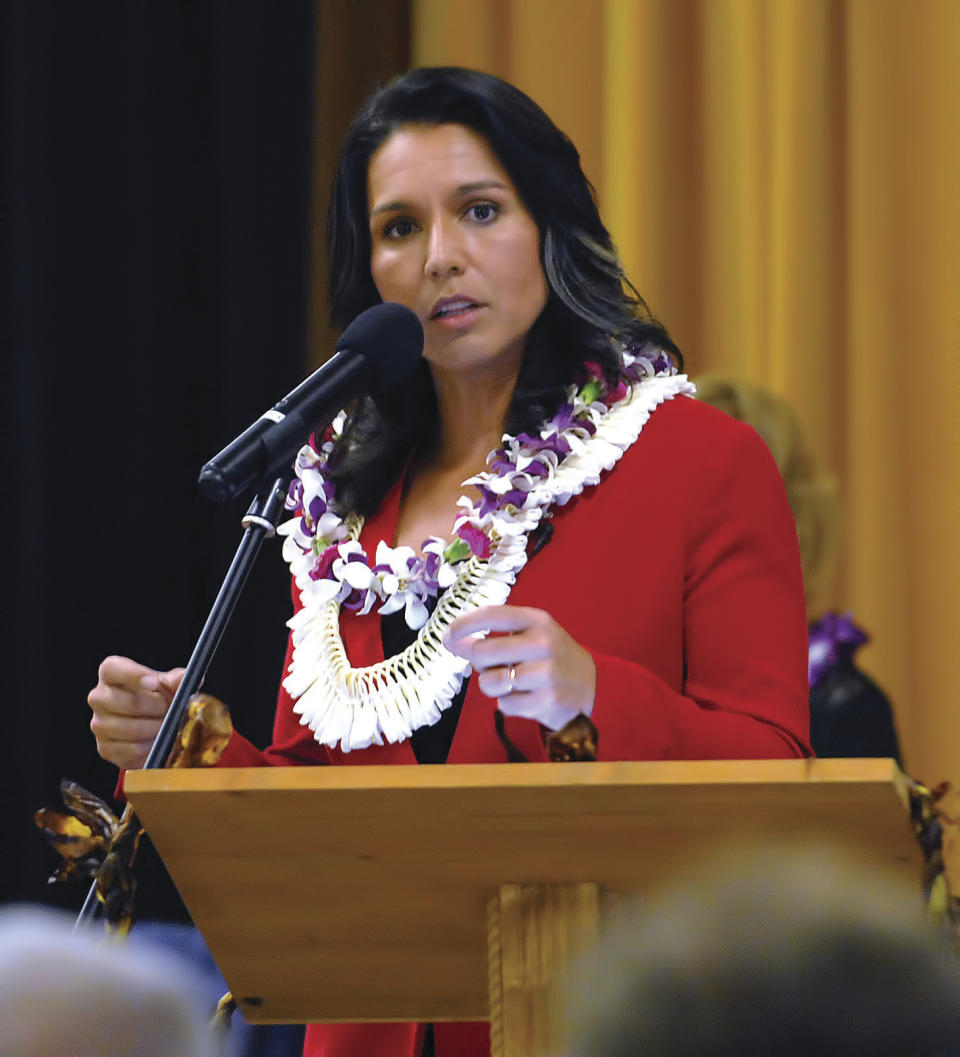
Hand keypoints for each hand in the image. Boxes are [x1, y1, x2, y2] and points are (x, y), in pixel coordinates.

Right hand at [87, 656, 184, 769]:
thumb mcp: (169, 684)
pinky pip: (131, 750)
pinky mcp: (105, 748)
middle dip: (156, 707)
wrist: (151, 726)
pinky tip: (158, 740)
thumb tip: (184, 678)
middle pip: (126, 702)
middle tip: (171, 709)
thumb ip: (176, 680)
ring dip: (156, 728)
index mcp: (111, 673)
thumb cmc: (157, 697)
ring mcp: (99, 724)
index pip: (112, 669)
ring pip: (130, 728)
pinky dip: (151, 746)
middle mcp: (99, 697)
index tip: (155, 682)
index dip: (134, 676)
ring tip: (168, 725)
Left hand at [443, 605, 596, 730]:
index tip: (448, 634)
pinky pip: (503, 704)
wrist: (592, 685)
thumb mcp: (528, 636)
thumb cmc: (550, 657)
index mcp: (538, 620)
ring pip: (488, 682)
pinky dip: (508, 703)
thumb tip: (450, 640)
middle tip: (492, 665)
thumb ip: (491, 636)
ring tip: (510, 682)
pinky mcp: (547, 701)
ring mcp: (546, 673)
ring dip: (492, 685)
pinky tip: (526, 696)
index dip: (464, 624)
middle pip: (481, 652)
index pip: (491, 615)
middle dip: (479, 663)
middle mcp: (543, 643)